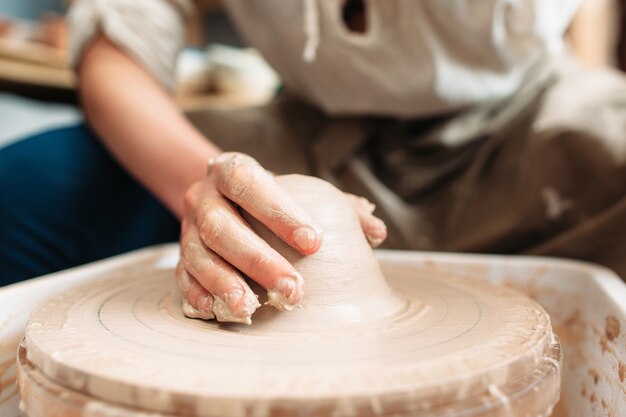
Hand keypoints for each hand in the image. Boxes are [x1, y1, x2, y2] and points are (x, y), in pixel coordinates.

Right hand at [176, 152, 386, 323]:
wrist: (218, 195)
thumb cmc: (267, 197)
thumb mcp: (298, 191)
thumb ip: (337, 207)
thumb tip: (376, 230)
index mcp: (230, 171)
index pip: (248, 182)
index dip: (278, 211)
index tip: (314, 242)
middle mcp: (203, 197)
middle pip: (222, 226)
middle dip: (258, 259)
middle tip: (293, 289)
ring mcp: (187, 229)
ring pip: (199, 255)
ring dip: (225, 283)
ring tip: (251, 307)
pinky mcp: (180, 256)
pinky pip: (183, 277)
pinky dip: (200, 294)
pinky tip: (220, 311)